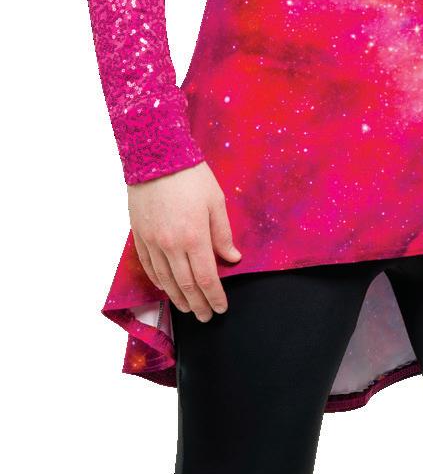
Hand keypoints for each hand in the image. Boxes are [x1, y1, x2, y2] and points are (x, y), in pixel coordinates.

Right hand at [128, 161, 242, 320]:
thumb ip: (223, 234)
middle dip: (198, 304)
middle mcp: (171, 245)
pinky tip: (166, 289)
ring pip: (166, 280)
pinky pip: (149, 266)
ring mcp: (152, 242)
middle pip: (186, 285)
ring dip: (178, 298)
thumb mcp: (216, 202)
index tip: (221, 308)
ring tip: (188, 309)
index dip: (215, 297)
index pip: (207, 278)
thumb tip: (232, 258)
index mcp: (195, 237)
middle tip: (206, 317)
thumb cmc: (191, 176)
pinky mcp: (139, 236)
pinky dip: (159, 281)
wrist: (155, 156)